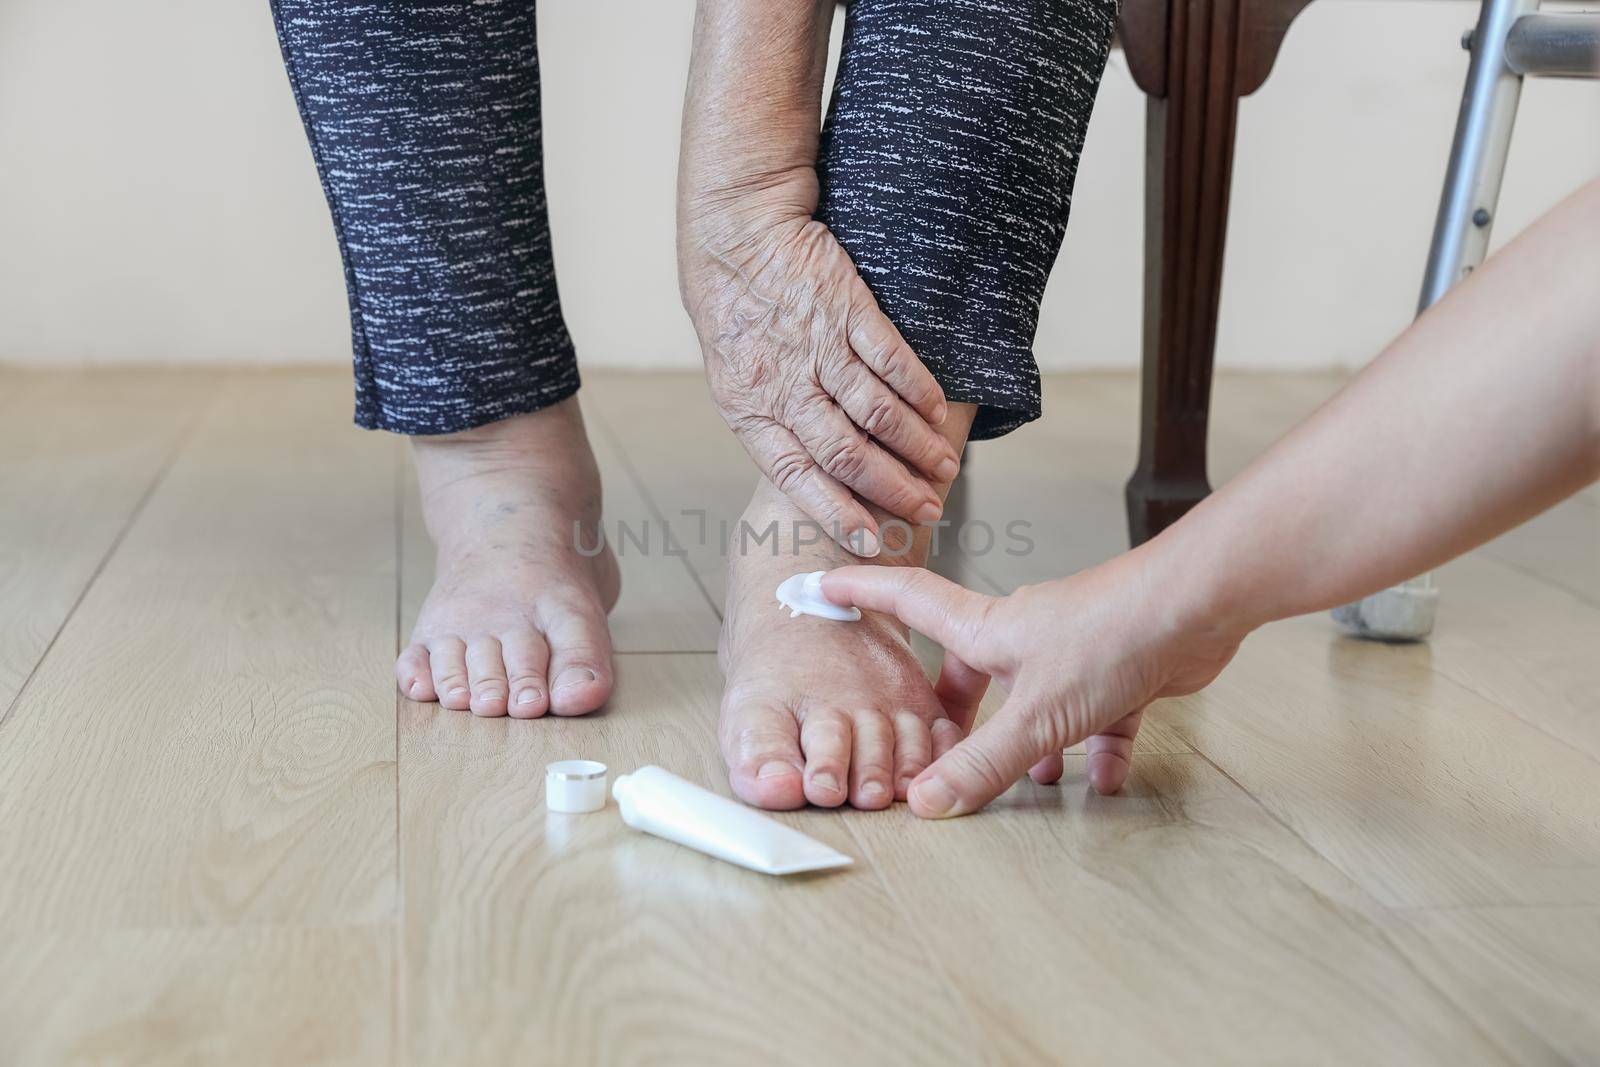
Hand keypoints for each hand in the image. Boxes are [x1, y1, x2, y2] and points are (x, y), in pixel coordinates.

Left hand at [680, 208, 959, 555]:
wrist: (736, 234)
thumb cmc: (737, 314)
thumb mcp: (735, 379)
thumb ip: (773, 424)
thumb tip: (817, 478)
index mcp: (749, 409)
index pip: (795, 474)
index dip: (835, 511)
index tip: (869, 541)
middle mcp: (783, 382)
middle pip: (844, 451)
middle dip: (890, 489)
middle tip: (926, 511)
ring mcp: (816, 345)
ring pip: (874, 410)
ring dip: (915, 446)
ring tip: (942, 469)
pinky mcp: (846, 307)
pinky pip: (889, 358)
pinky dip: (919, 390)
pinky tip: (939, 413)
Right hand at [820, 553, 1245, 816]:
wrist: (1196, 607)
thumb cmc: (1112, 635)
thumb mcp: (1035, 716)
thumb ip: (981, 766)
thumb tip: (927, 803)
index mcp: (988, 631)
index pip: (909, 602)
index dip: (864, 592)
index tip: (825, 584)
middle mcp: (1025, 635)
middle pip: (973, 667)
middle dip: (957, 710)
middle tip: (943, 743)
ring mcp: (1074, 650)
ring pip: (1037, 698)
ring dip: (1033, 742)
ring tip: (1034, 783)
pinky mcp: (1120, 669)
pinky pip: (1098, 716)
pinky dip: (1096, 749)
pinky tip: (1104, 780)